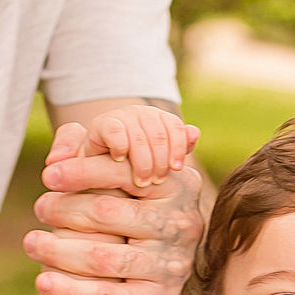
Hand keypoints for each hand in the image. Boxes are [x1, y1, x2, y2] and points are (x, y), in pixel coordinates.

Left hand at [28, 120, 204, 294]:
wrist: (156, 273)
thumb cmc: (130, 212)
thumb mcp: (123, 176)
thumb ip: (92, 148)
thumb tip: (68, 137)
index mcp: (177, 185)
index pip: (124, 171)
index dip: (81, 171)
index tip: (48, 175)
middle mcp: (181, 224)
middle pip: (108, 213)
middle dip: (64, 209)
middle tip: (39, 207)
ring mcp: (173, 265)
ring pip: (103, 257)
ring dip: (58, 250)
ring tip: (31, 242)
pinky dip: (72, 291)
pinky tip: (43, 282)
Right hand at [81, 105, 199, 189]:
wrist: (99, 172)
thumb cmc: (133, 170)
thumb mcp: (159, 161)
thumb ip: (178, 148)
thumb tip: (195, 133)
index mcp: (157, 118)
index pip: (174, 126)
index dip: (178, 147)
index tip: (176, 169)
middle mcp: (140, 112)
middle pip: (158, 134)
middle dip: (160, 161)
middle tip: (157, 182)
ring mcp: (121, 116)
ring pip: (139, 137)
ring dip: (142, 163)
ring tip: (142, 182)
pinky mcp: (102, 124)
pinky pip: (116, 133)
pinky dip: (120, 148)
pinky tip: (121, 162)